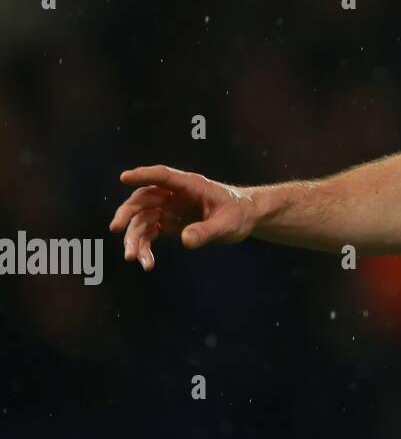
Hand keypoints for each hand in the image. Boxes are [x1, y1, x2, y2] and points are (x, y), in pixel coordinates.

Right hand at [110, 165, 258, 270]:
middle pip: (144, 199)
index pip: (163, 176)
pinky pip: (150, 233)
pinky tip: (146, 263)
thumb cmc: (239, 214)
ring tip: (132, 258)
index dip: (144, 174)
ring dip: (134, 237)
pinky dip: (145, 247)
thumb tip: (185, 239)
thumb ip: (207, 231)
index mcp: (191, 185)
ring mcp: (171, 209)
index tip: (124, 177)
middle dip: (128, 213)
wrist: (246, 219)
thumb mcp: (227, 224)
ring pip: (143, 219)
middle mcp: (176, 195)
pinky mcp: (170, 224)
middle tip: (116, 228)